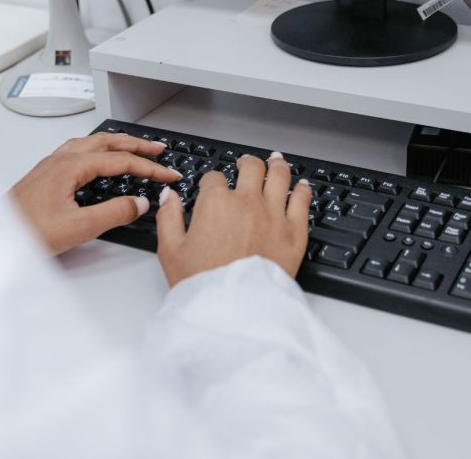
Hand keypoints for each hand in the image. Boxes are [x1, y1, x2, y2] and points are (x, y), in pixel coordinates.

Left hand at [9, 133, 180, 254]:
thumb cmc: (26, 231)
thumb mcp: (78, 228)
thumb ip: (113, 213)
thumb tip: (138, 203)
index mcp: (70, 167)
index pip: (120, 160)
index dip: (149, 167)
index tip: (168, 174)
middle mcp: (60, 160)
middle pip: (106, 142)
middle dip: (136, 144)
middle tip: (158, 150)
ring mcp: (51, 165)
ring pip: (91, 143)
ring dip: (116, 143)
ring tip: (134, 149)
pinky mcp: (45, 174)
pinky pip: (78, 151)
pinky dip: (98, 149)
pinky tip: (98, 159)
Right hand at [155, 151, 311, 286]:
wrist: (234, 311)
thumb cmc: (202, 284)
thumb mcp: (171, 251)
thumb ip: (168, 217)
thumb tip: (169, 197)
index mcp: (215, 203)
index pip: (214, 178)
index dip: (211, 181)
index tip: (212, 187)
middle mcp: (247, 202)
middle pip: (251, 167)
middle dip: (247, 162)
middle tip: (247, 163)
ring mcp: (274, 214)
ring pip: (279, 176)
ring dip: (276, 165)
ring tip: (276, 161)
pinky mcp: (294, 232)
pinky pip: (302, 201)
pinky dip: (302, 189)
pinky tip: (301, 186)